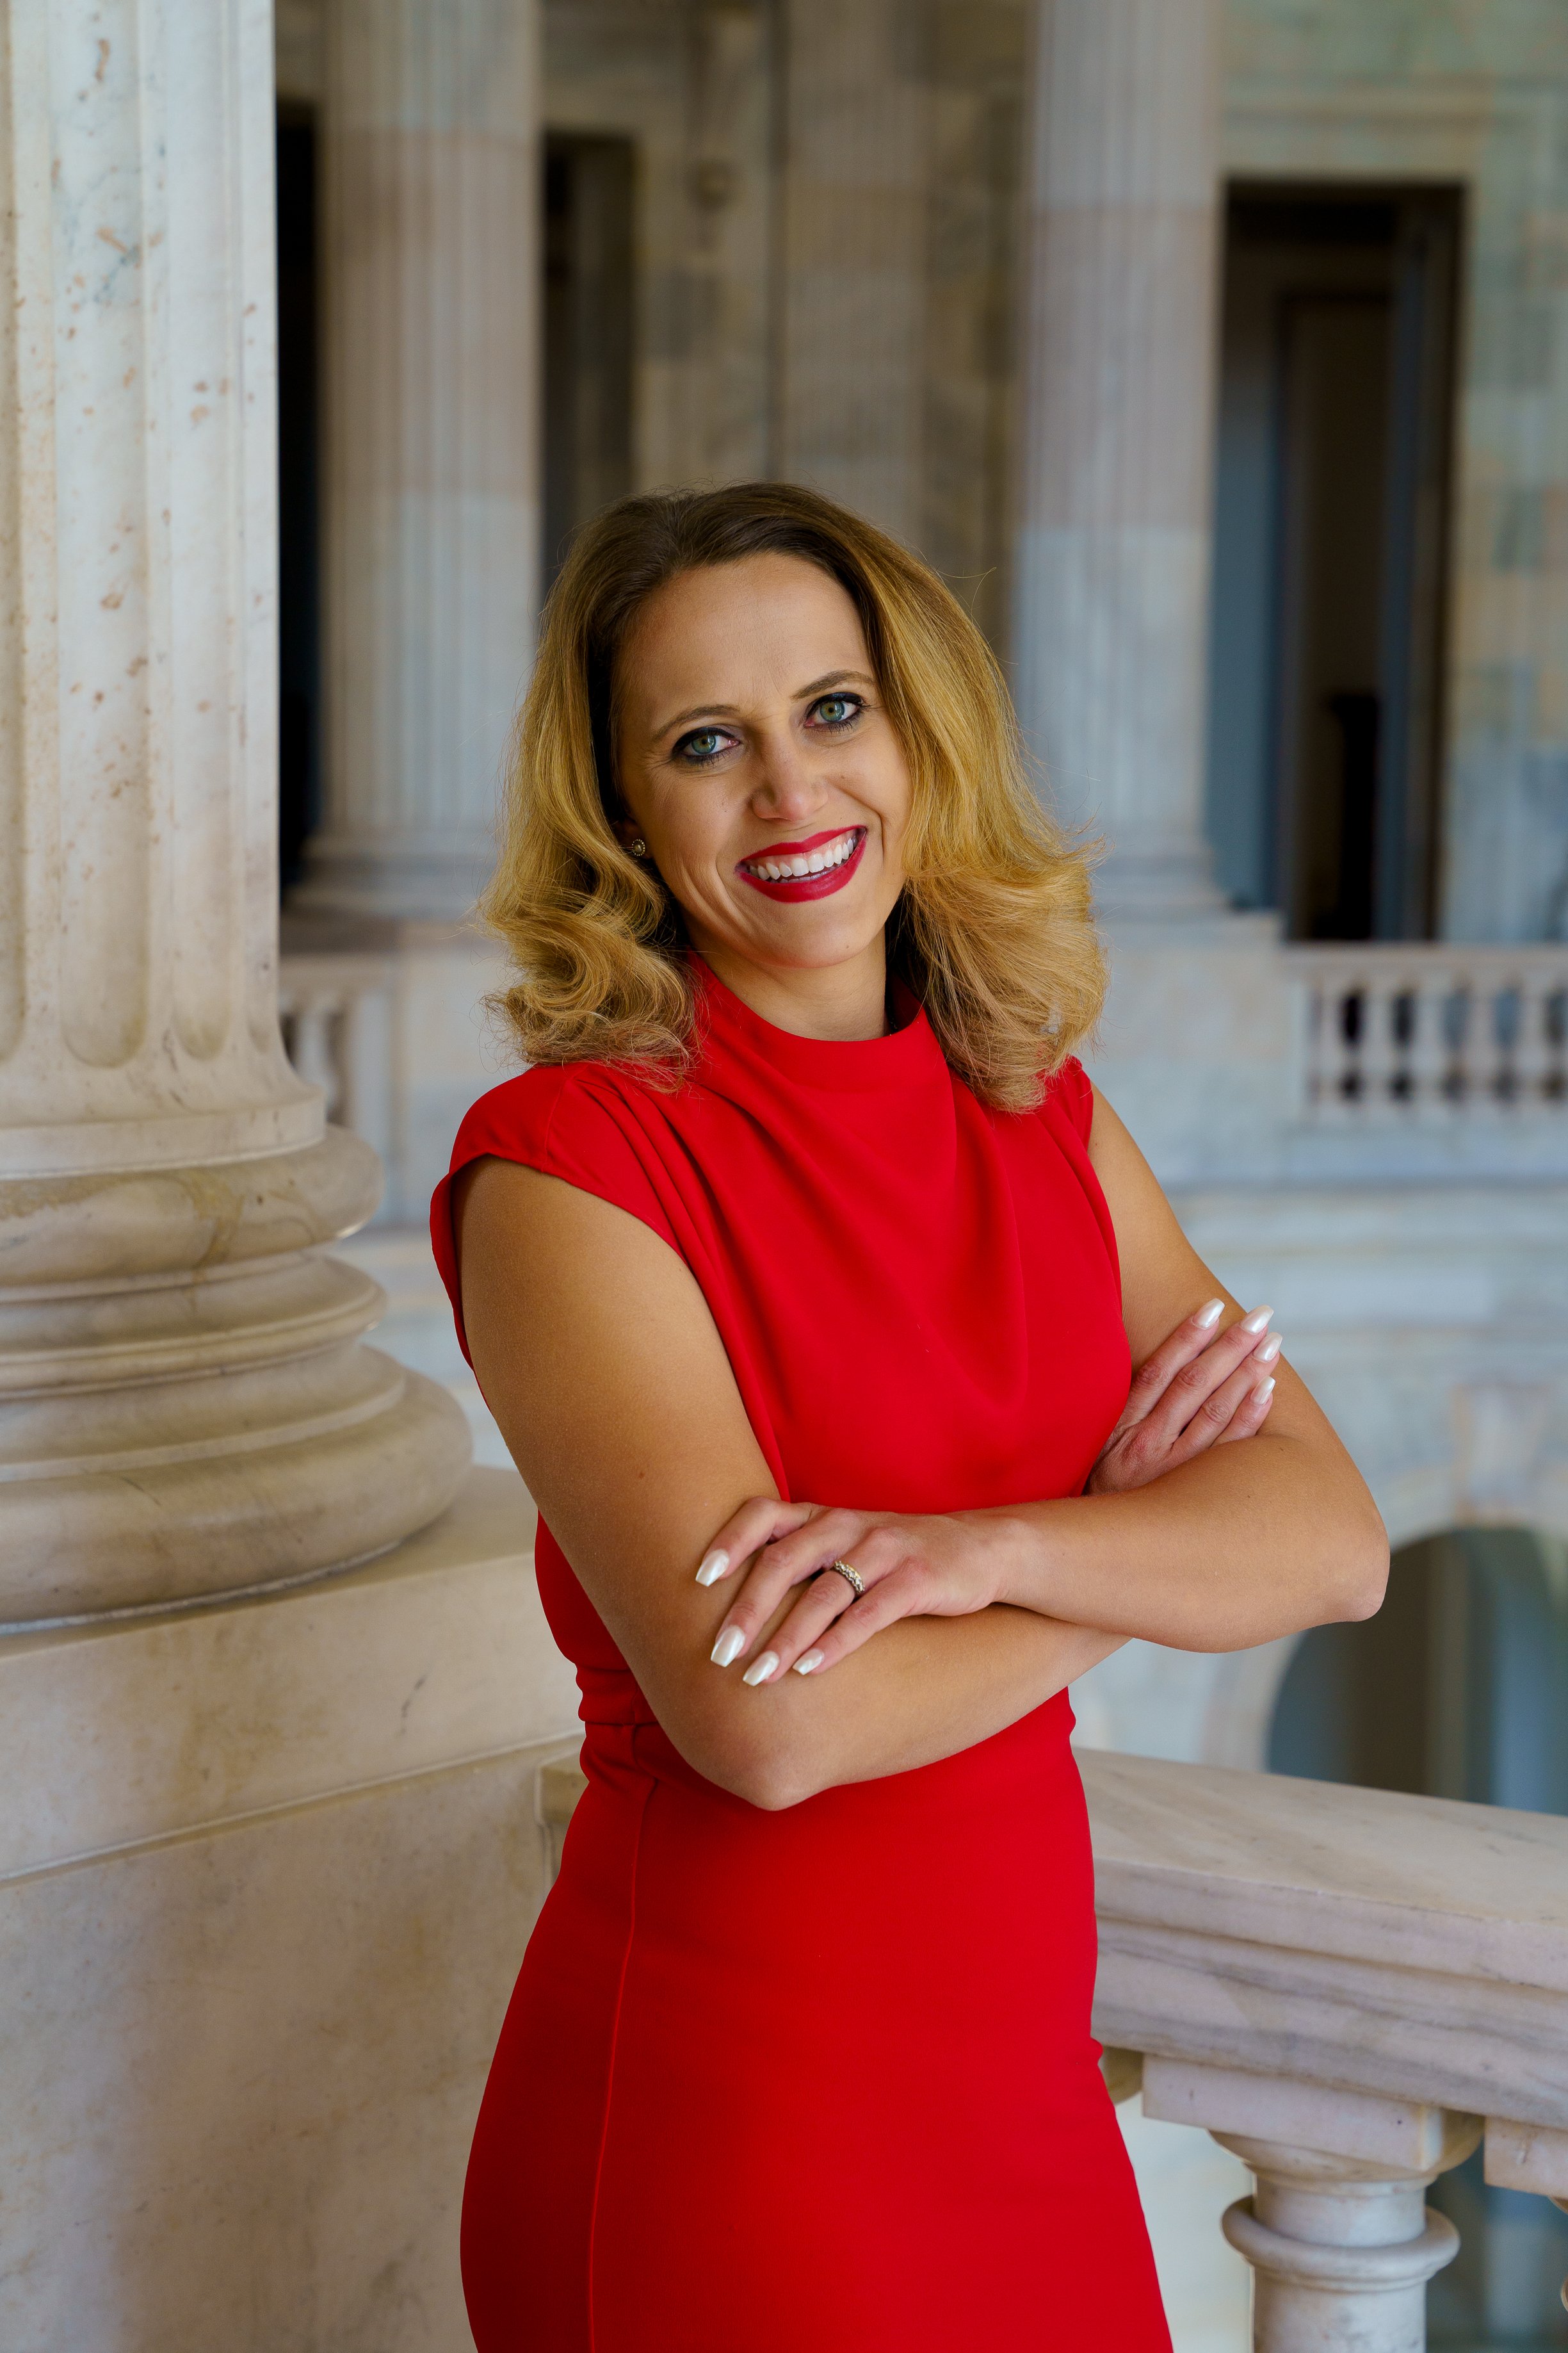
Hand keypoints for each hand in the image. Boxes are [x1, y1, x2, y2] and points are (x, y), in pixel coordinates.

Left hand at [694, 1497, 1008, 1686]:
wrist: (984, 1548)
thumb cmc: (899, 1556)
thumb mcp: (849, 1545)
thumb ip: (803, 1561)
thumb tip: (738, 1607)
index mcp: (825, 1516)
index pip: (763, 1513)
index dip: (729, 1542)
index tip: (699, 1579)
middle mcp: (848, 1525)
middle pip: (784, 1561)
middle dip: (747, 1610)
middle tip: (719, 1653)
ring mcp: (884, 1549)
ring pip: (823, 1592)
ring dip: (786, 1638)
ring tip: (757, 1676)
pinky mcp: (918, 1578)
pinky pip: (869, 1613)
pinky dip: (836, 1643)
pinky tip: (810, 1670)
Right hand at [1088, 1298, 1280, 1496]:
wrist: (1088, 1559)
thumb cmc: (1097, 1501)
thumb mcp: (1094, 1455)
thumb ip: (1121, 1417)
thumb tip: (1150, 1373)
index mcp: (1120, 1429)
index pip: (1158, 1371)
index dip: (1186, 1337)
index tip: (1213, 1307)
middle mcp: (1147, 1446)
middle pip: (1195, 1384)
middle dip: (1230, 1346)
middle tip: (1262, 1317)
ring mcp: (1172, 1472)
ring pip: (1216, 1412)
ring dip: (1247, 1373)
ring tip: (1273, 1344)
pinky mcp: (1194, 1497)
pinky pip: (1229, 1451)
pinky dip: (1249, 1417)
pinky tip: (1268, 1391)